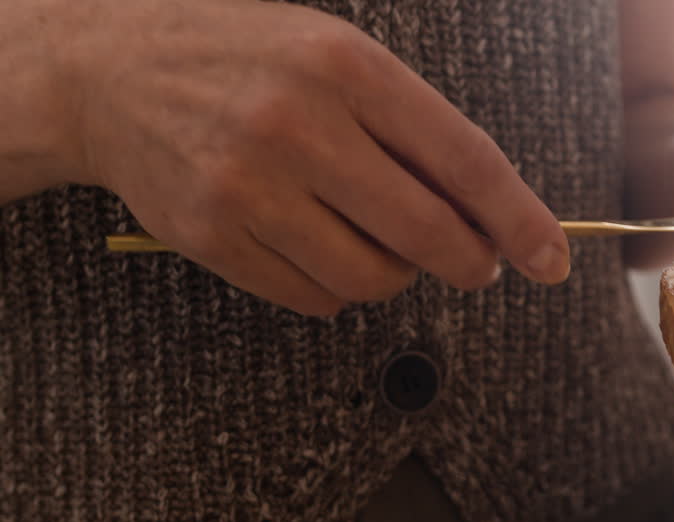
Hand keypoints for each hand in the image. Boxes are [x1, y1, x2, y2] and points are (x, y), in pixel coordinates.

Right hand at [57, 0, 568, 314]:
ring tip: (372, 237)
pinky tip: (316, 246)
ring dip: (393, 275)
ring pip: (371, 279)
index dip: (519, 220)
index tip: (551, 260)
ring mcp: (249, 185)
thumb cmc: (243, 58)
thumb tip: (487, 212)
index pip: (465, 161)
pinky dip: (334, 289)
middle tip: (474, 265)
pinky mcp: (210, 236)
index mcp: (348, 67)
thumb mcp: (334, 54)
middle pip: (426, 234)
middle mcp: (300, 125)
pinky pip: (312, 299)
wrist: (106, 67)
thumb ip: (410, 126)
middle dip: (468, 263)